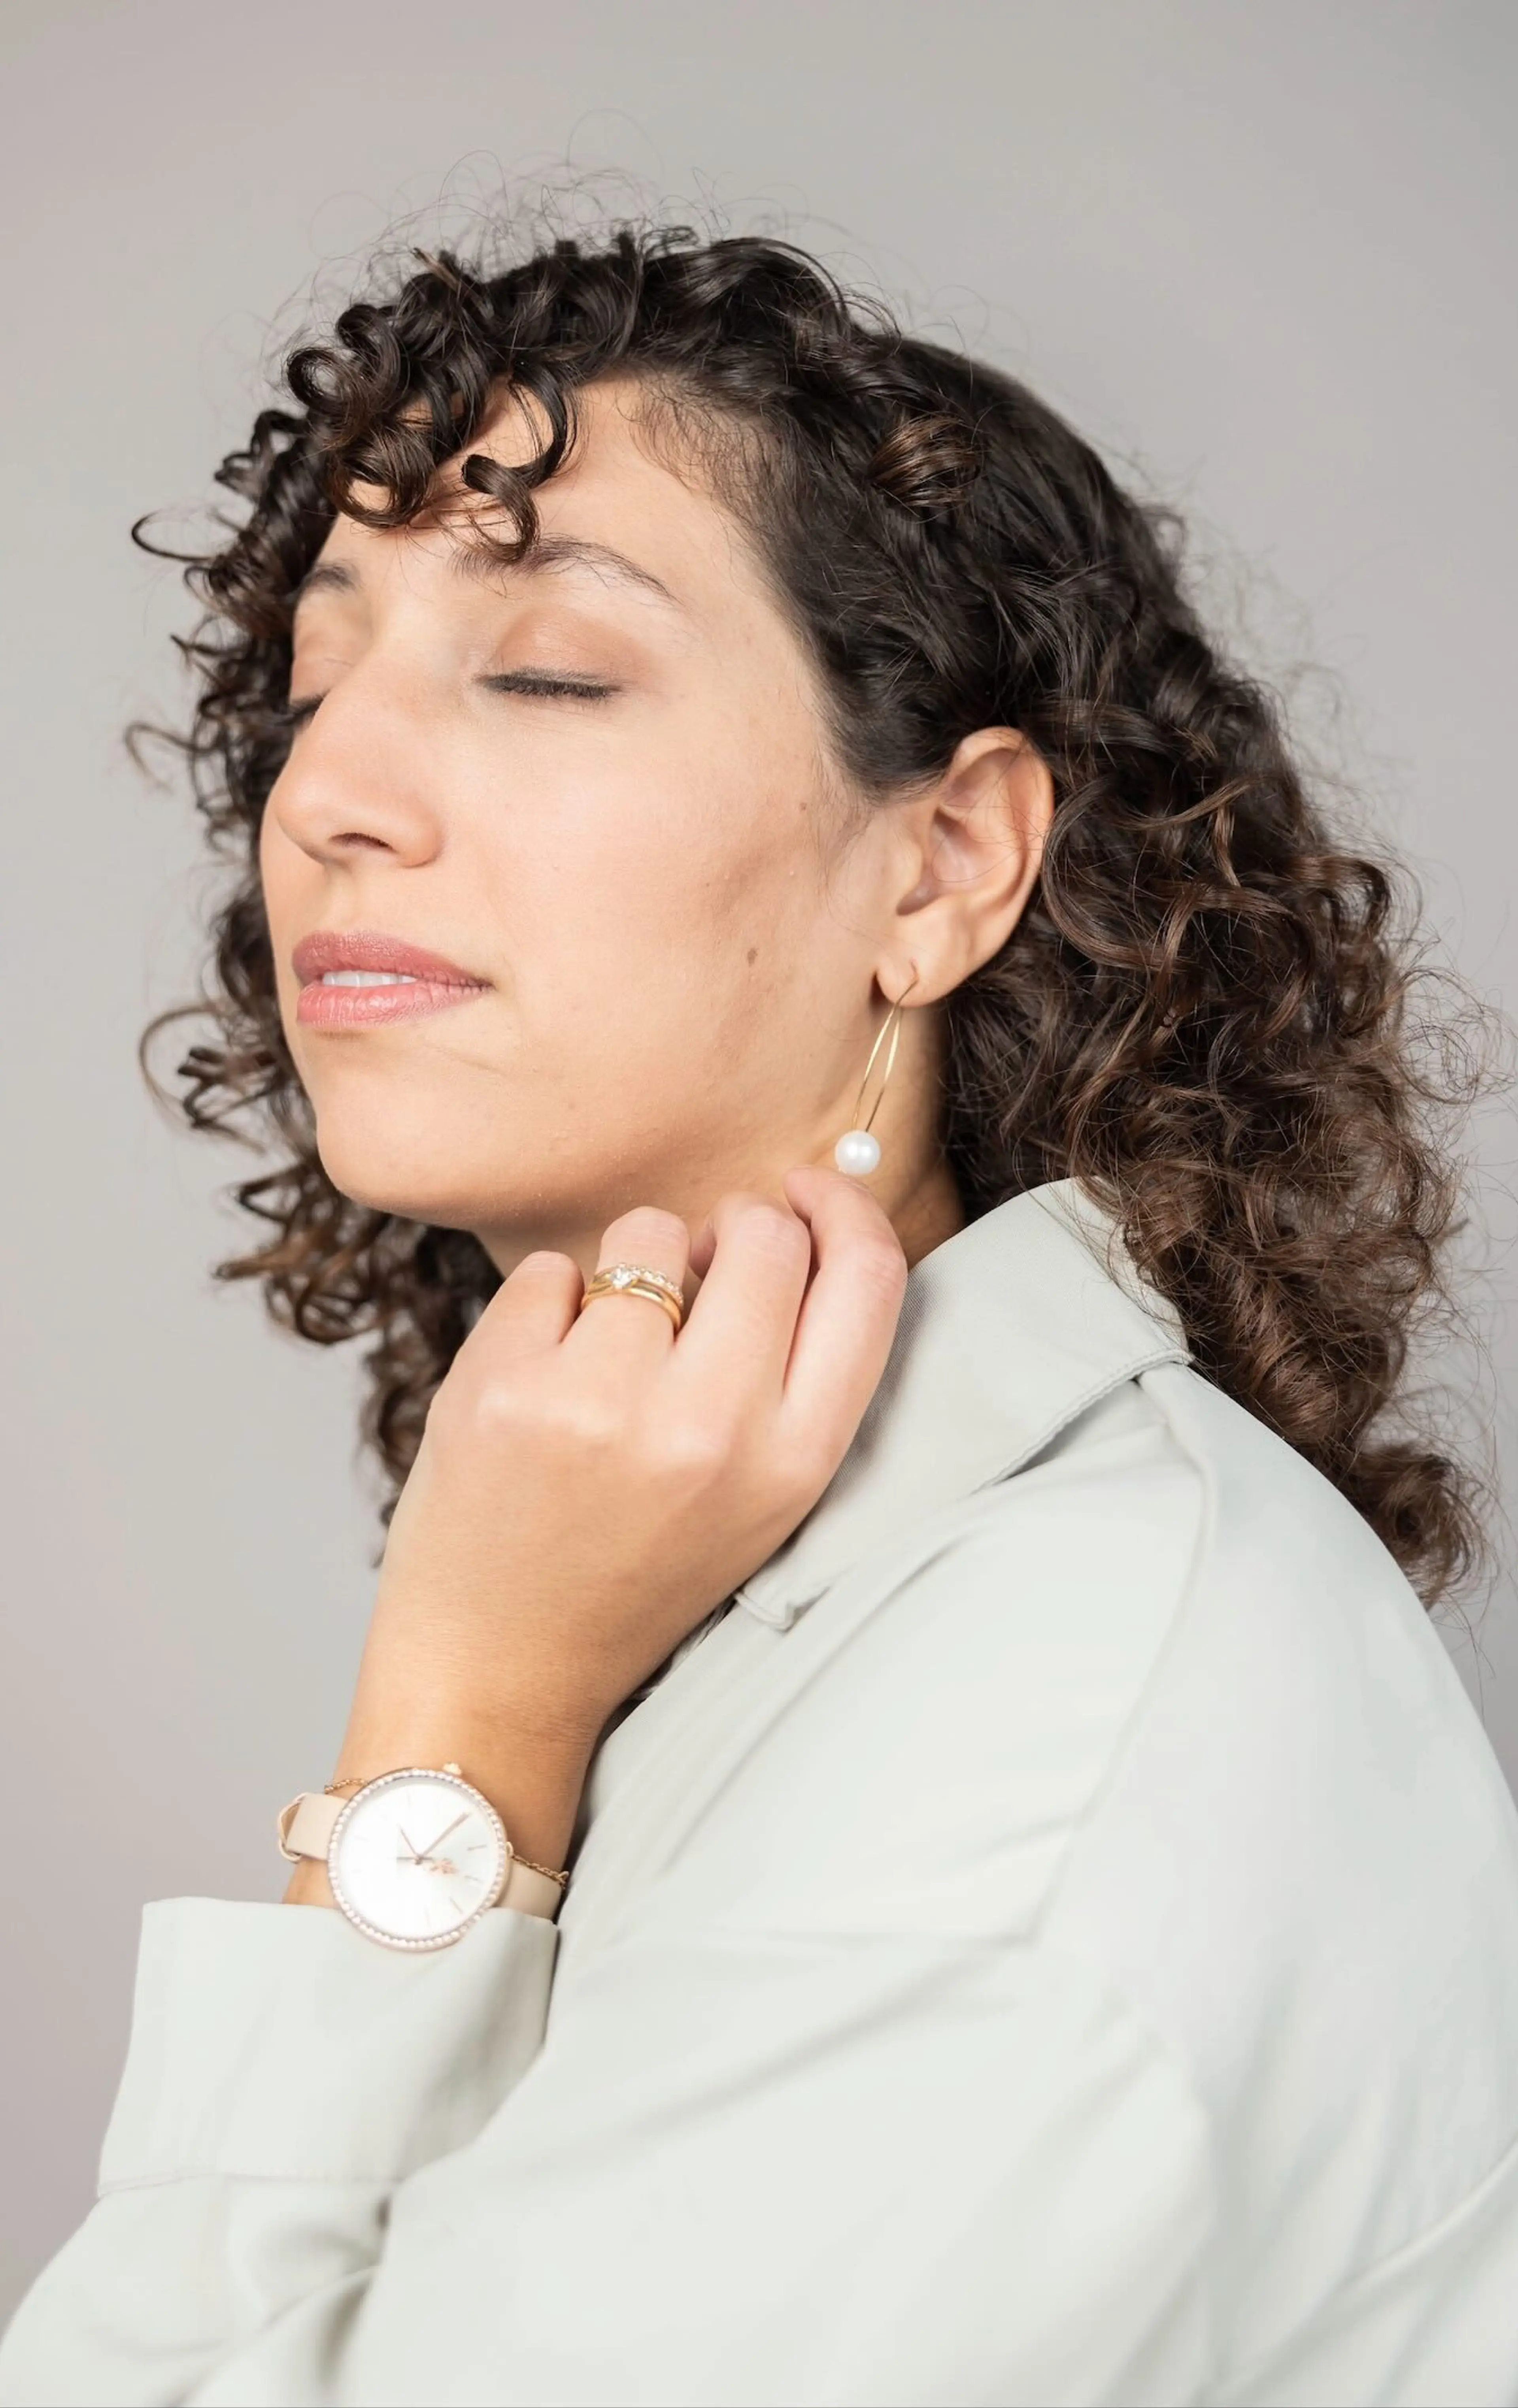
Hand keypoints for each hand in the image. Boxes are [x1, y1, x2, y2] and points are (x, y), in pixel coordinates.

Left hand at [303, 1164, 908, 1884]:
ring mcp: (603, 1402)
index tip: (807, 1191)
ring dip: (630, 1267)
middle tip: (693, 1281)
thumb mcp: (760, 1494)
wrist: (502, 1667)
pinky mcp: (504, 1384)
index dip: (847, 1208)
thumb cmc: (635, 1568)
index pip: (870, 1279)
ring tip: (606, 1353)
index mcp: (794, 1461)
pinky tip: (540, 1384)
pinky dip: (544, 1310)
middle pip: (763, 1235)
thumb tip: (786, 1215)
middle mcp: (711, 1428)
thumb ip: (794, 1372)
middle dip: (730, 1231)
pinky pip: (548, 1270)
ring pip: (648, 1233)